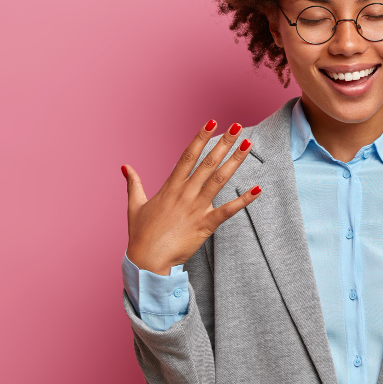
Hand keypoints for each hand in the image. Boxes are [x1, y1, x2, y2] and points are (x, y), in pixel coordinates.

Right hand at [120, 119, 261, 274]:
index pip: (188, 156)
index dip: (201, 138)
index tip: (212, 122)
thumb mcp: (135, 206)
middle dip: (224, 143)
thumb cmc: (141, 235)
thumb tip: (125, 166)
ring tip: (248, 145)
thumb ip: (134, 184)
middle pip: (207, 163)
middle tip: (238, 127)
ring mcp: (196, 208)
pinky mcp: (205, 225)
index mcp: (170, 187)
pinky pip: (228, 210)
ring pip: (219, 180)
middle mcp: (185, 194)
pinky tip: (257, 189)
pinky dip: (243, 200)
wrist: (147, 261)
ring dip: (235, 162)